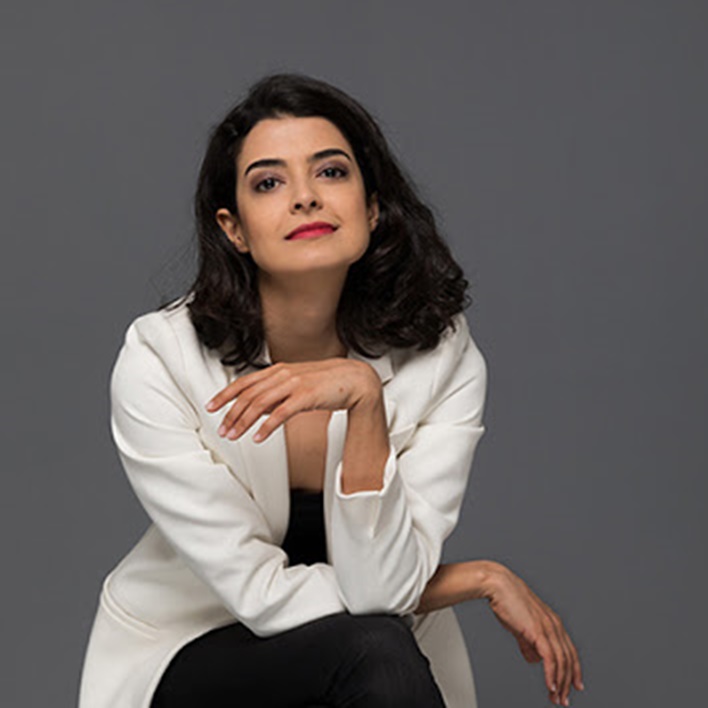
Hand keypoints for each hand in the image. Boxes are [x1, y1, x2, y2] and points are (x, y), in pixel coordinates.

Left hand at [205, 358, 379, 442]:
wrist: (355, 380)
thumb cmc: (327, 383)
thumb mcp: (297, 385)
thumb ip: (276, 393)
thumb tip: (257, 408)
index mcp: (279, 370)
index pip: (245, 382)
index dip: (225, 394)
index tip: (211, 407)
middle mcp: (283, 374)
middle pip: (249, 394)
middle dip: (231, 413)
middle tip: (223, 430)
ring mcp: (295, 384)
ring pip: (261, 403)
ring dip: (244, 421)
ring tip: (234, 436)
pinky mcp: (306, 396)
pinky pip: (281, 413)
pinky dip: (267, 426)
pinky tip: (259, 437)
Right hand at [484, 562, 583, 705]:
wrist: (498, 585)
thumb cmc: (507, 601)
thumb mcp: (521, 625)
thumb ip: (528, 642)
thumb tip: (533, 658)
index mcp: (553, 622)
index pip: (569, 651)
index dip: (573, 670)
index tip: (573, 686)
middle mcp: (555, 625)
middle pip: (568, 659)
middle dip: (567, 682)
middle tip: (563, 700)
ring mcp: (548, 628)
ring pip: (561, 661)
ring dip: (560, 683)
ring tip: (556, 698)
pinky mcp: (538, 631)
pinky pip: (550, 658)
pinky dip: (552, 674)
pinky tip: (550, 686)